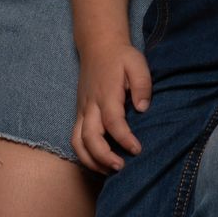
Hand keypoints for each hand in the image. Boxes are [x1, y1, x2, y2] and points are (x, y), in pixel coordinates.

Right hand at [71, 40, 151, 174]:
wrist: (98, 46)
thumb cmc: (121, 56)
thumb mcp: (137, 63)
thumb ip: (142, 84)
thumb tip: (142, 108)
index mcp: (106, 94)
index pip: (113, 122)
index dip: (124, 138)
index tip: (137, 149)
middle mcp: (90, 105)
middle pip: (89, 137)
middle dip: (103, 156)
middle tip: (121, 167)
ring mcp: (82, 110)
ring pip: (77, 142)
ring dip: (90, 160)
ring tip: (108, 171)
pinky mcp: (80, 113)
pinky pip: (75, 138)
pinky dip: (83, 154)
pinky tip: (99, 162)